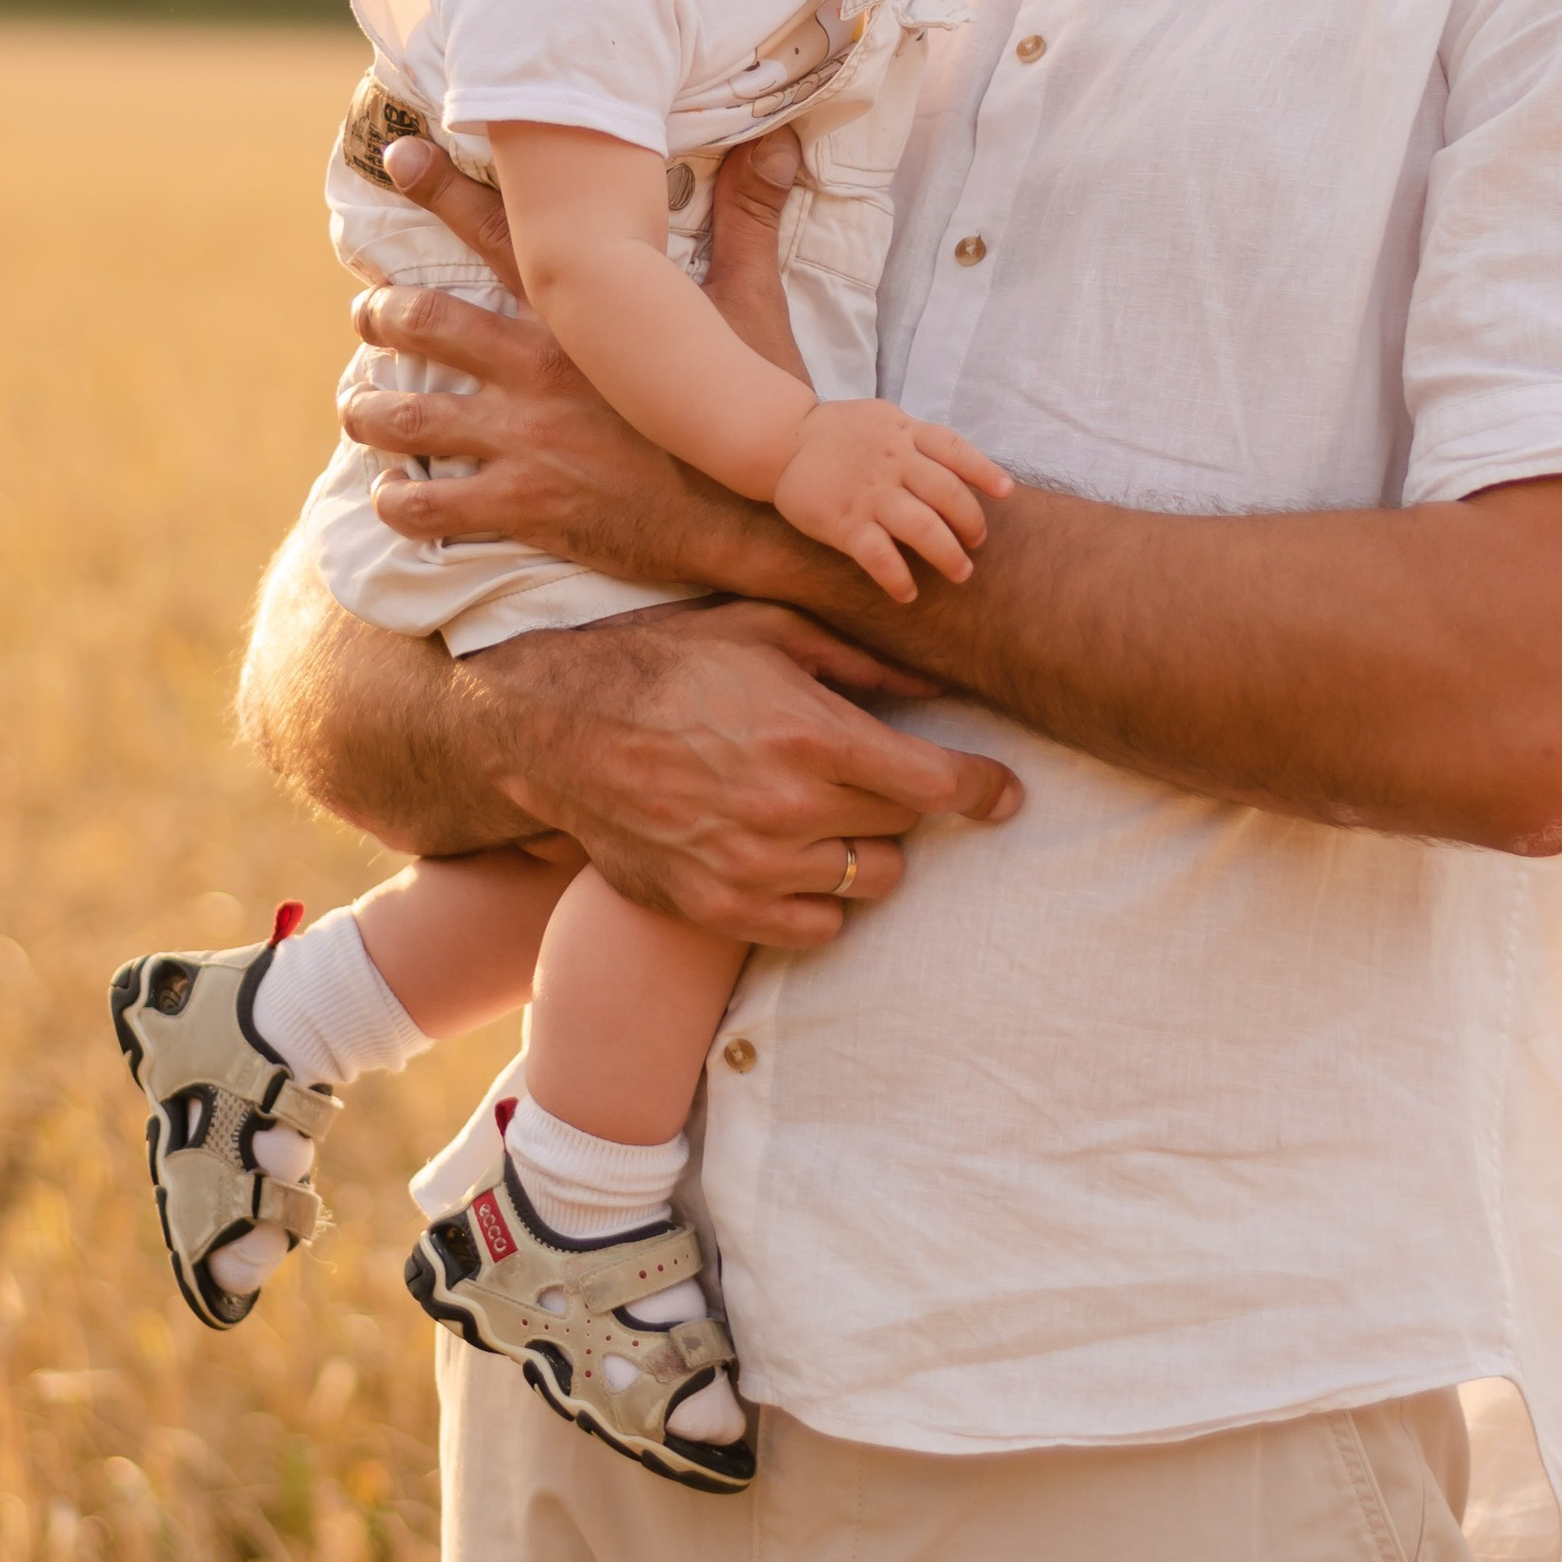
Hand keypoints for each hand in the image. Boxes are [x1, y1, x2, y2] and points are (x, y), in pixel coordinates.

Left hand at [355, 126, 811, 572]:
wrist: (759, 515)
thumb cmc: (756, 406)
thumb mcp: (753, 307)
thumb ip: (749, 221)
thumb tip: (778, 141)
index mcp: (582, 315)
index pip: (499, 234)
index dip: (441, 190)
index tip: (399, 158)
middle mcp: (538, 369)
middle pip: (424, 321)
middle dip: (381, 314)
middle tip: (366, 314)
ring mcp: (523, 441)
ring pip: (408, 417)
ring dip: (368, 409)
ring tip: (358, 407)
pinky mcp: (523, 506)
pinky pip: (431, 504)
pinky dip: (398, 500)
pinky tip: (390, 495)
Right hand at [468, 599, 1022, 944]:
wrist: (556, 727)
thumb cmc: (667, 664)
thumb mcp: (766, 632)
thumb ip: (861, 660)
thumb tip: (940, 681)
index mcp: (810, 735)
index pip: (937, 784)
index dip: (985, 791)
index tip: (1004, 793)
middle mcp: (789, 810)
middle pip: (906, 830)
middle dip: (906, 801)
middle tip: (879, 777)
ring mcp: (753, 868)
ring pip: (870, 882)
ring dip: (868, 850)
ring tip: (832, 815)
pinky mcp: (717, 909)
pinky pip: (816, 929)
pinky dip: (823, 900)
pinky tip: (799, 857)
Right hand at [773, 400, 1014, 601]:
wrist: (782, 440)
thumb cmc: (842, 434)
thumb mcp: (884, 419)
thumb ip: (918, 441)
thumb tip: (963, 468)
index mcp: (904, 433)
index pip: (954, 450)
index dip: (984, 471)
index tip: (1005, 492)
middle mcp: (892, 462)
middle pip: (947, 494)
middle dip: (971, 523)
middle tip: (977, 543)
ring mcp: (868, 493)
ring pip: (921, 527)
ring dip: (947, 554)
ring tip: (960, 572)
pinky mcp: (843, 522)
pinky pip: (878, 556)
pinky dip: (897, 578)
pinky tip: (908, 593)